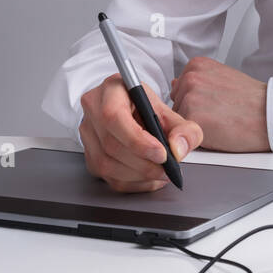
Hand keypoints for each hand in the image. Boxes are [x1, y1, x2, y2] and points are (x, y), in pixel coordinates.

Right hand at [78, 73, 202, 192]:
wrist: (133, 110)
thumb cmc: (147, 108)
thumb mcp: (171, 112)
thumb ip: (184, 129)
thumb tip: (178, 149)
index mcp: (112, 90)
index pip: (115, 117)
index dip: (138, 140)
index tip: (162, 154)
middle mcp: (93, 109)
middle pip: (111, 145)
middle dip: (143, 164)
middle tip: (166, 169)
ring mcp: (87, 133)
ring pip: (106, 164)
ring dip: (138, 175)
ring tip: (160, 174)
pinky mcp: (88, 155)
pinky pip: (106, 177)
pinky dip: (131, 183)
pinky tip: (148, 178)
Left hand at [170, 56, 269, 151]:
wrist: (269, 113)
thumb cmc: (252, 100)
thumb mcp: (223, 78)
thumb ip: (198, 80)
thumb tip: (176, 84)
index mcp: (197, 65)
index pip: (180, 89)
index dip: (197, 102)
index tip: (215, 103)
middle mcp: (190, 77)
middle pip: (177, 105)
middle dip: (194, 113)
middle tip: (220, 112)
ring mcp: (189, 97)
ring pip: (180, 121)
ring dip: (195, 125)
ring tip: (220, 120)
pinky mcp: (191, 118)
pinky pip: (186, 133)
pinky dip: (200, 137)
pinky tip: (218, 130)